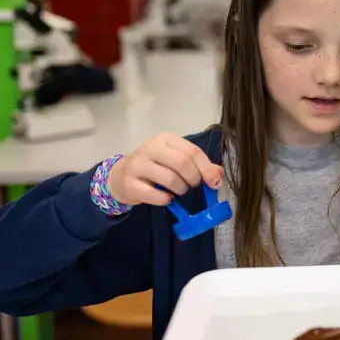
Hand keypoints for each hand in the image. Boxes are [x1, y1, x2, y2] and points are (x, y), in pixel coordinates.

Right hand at [107, 133, 222, 205]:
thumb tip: (219, 174)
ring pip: (170, 179)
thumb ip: (198, 165)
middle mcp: (150, 148)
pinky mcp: (129, 183)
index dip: (207, 169)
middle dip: (193, 179)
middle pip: (182, 163)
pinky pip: (154, 195)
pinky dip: (165, 200)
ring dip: (180, 190)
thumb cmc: (154, 167)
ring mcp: (138, 165)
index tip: (214, 183)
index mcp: (165, 139)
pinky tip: (166, 198)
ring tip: (178, 191)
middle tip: (192, 186)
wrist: (121, 175)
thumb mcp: (175, 160)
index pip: (192, 151)